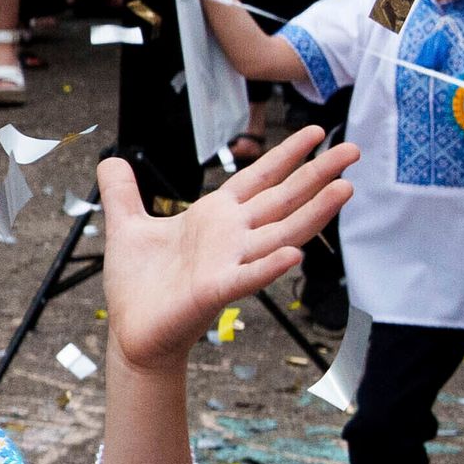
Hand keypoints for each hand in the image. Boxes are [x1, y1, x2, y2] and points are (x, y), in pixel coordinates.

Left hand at [95, 127, 355, 372]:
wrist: (132, 331)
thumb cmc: (138, 284)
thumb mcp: (125, 226)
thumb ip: (122, 192)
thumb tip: (110, 159)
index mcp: (215, 217)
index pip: (259, 178)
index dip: (287, 154)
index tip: (317, 132)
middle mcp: (231, 237)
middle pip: (283, 199)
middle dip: (318, 175)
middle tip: (353, 150)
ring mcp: (228, 263)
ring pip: (280, 233)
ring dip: (313, 213)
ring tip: (345, 189)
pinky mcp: (214, 291)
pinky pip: (248, 277)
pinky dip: (270, 266)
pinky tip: (294, 254)